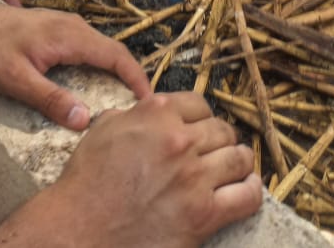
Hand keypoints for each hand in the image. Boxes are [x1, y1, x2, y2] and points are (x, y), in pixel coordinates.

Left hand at [0, 1, 149, 129]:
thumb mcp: (16, 80)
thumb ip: (50, 99)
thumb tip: (85, 120)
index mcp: (71, 37)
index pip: (117, 56)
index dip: (138, 79)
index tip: (151, 104)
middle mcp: (76, 27)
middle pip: (115, 52)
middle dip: (133, 79)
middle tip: (142, 111)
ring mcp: (69, 26)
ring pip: (104, 49)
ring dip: (118, 73)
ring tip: (125, 103)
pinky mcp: (60, 30)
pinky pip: (92, 48)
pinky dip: (103, 67)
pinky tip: (98, 87)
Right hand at [0, 93, 261, 247]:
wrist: (81, 228)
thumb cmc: (87, 181)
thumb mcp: (104, 129)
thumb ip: (133, 114)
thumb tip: (149, 111)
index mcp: (157, 113)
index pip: (199, 104)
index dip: (202, 117)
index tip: (202, 127)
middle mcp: (180, 139)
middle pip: (222, 130)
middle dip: (222, 139)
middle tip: (220, 149)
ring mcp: (194, 177)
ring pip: (239, 158)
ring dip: (240, 162)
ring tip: (238, 167)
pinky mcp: (204, 214)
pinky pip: (246, 197)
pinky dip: (252, 191)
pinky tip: (248, 188)